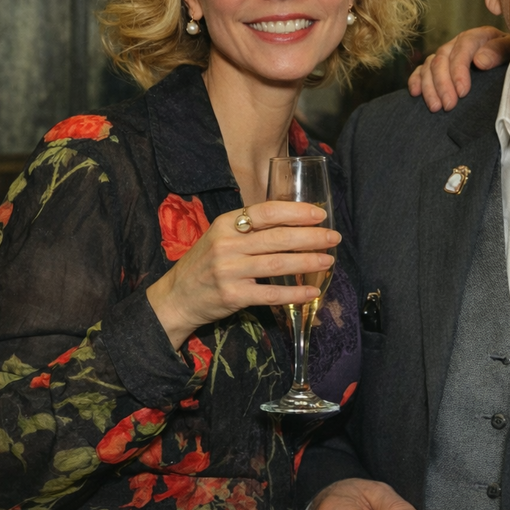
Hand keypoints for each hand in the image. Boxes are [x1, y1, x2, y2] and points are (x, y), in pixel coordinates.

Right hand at [147, 201, 340, 349]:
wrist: (175, 298)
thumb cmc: (205, 264)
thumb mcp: (221, 236)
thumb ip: (250, 228)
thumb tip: (294, 221)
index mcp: (225, 224)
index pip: (266, 212)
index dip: (296, 212)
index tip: (319, 215)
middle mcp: (227, 245)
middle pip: (277, 237)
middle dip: (311, 237)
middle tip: (333, 238)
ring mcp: (229, 271)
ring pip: (278, 264)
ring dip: (308, 262)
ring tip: (328, 260)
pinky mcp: (233, 296)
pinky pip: (271, 294)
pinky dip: (294, 293)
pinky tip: (312, 292)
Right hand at [407, 26, 509, 111]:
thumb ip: (499, 52)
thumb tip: (478, 61)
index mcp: (480, 36)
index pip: (463, 48)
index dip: (459, 70)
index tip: (463, 92)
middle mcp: (460, 43)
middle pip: (442, 58)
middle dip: (443, 84)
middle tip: (448, 106)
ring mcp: (447, 54)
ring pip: (430, 65)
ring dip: (430, 87)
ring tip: (436, 107)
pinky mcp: (439, 67)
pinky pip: (421, 70)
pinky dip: (416, 80)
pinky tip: (415, 93)